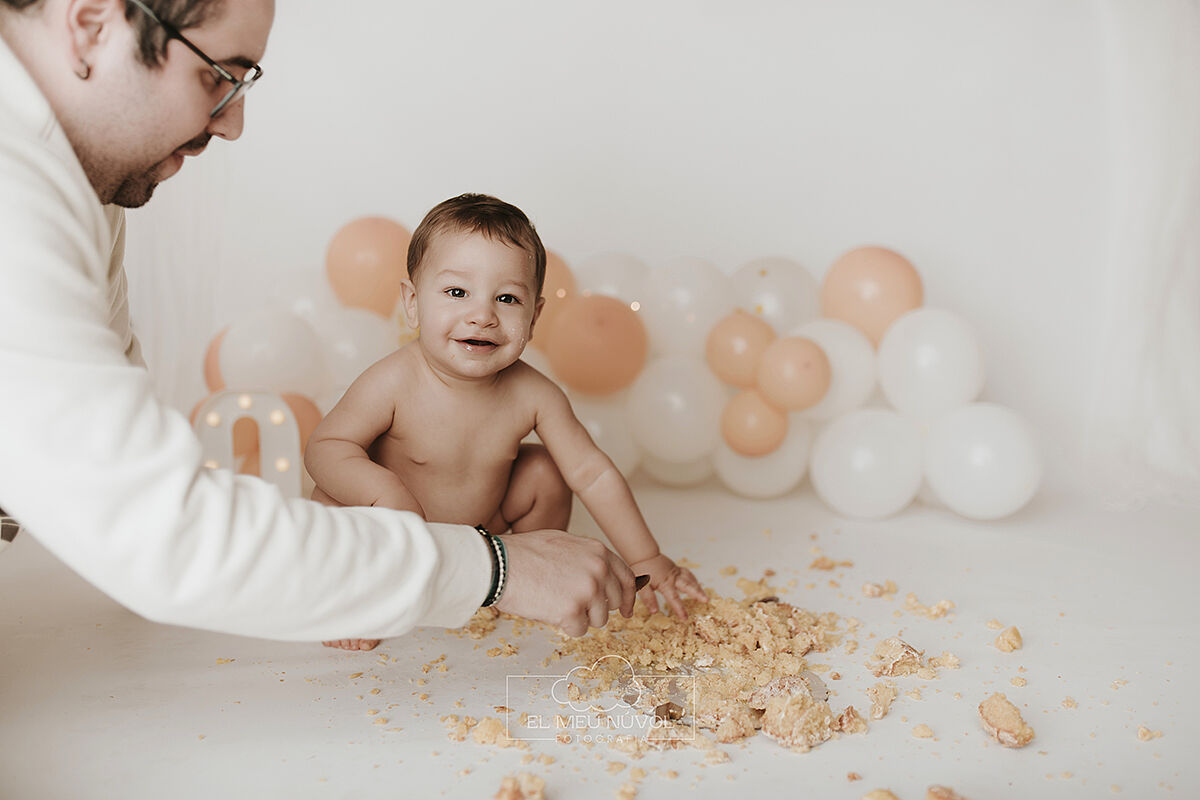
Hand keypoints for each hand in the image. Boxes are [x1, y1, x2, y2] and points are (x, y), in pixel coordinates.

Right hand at [494, 531, 636, 636]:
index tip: (627, 609)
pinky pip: (579, 630)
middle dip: (598, 608)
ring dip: (579, 617)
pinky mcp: (573, 611)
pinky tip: (548, 610)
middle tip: (576, 607)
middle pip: (615, 602)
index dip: (628, 597)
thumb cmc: (523, 553)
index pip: (627, 578)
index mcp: (598, 551)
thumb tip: (601, 575)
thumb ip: (587, 558)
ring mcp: (587, 591)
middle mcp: (598, 570)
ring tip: (555, 602)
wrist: (498, 565)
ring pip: (598, 620)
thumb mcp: (563, 543)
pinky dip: (564, 626)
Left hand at [628, 553, 707, 619]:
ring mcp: (676, 572)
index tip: (685, 618)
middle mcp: (673, 577)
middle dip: (698, 594)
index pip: (674, 598)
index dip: (680, 609)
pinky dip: (693, 580)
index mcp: (664, 583)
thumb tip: (654, 612)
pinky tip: (695, 584)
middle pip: (688, 586)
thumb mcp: (642, 586)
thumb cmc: (641, 570)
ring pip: (690, 579)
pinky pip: (687, 574)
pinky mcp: (676, 568)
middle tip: (706, 601)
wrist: (643, 554)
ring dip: (698, 587)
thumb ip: (648, 599)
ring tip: (704, 596)